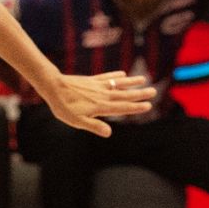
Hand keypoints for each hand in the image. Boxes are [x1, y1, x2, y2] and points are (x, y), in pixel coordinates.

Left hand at [41, 71, 155, 136]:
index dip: (135, 107)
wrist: (53, 86)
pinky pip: (106, 77)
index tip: (148, 105)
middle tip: (154, 91)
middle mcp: (102, 95)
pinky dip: (115, 76)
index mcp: (101, 106)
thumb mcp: (76, 121)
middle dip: (139, 94)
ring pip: (118, 84)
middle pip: (124, 95)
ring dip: (131, 82)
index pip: (122, 108)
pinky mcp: (91, 80)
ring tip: (144, 78)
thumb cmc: (64, 106)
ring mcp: (97, 86)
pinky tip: (122, 74)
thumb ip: (93, 126)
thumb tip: (109, 133)